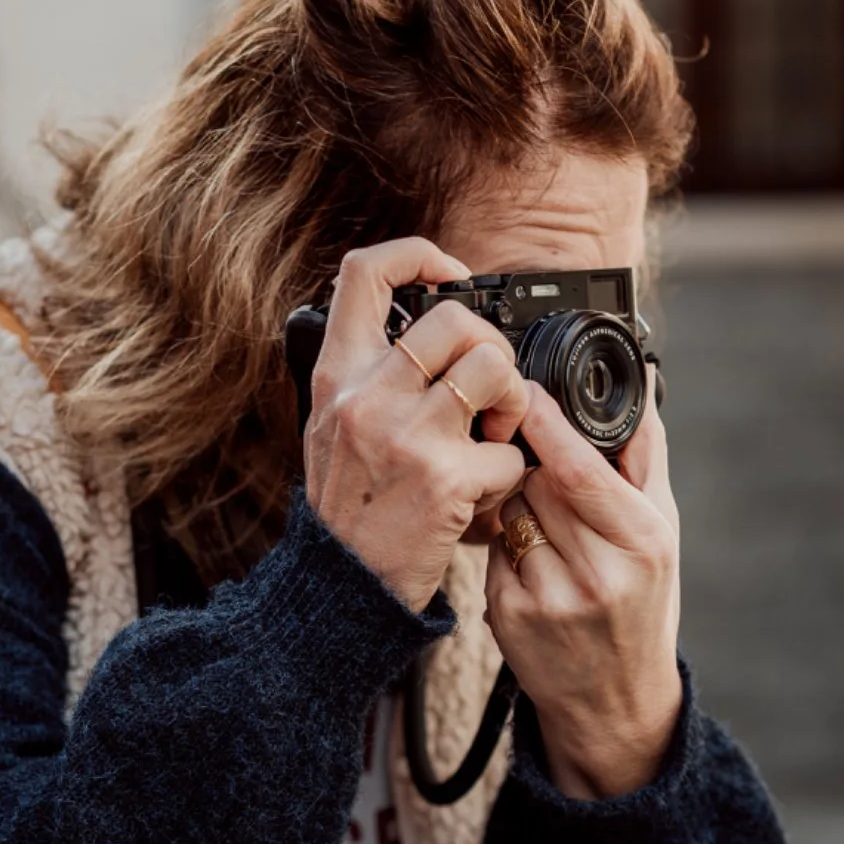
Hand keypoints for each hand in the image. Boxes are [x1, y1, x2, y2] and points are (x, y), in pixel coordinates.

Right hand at [305, 239, 530, 612]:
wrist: (342, 588)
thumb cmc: (347, 510)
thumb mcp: (331, 427)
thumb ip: (368, 377)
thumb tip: (421, 325)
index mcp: (337, 375)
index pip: (366, 272)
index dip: (418, 255)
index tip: (448, 275)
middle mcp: (367, 396)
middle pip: (455, 317)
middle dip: (491, 347)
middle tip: (489, 390)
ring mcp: (407, 435)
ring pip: (494, 368)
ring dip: (513, 403)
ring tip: (497, 436)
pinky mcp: (446, 480)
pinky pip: (509, 454)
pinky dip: (508, 479)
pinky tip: (483, 496)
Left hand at [485, 378, 681, 800]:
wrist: (614, 703)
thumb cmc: (643, 605)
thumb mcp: (662, 532)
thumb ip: (646, 455)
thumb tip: (640, 380)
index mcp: (642, 543)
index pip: (579, 470)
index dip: (546, 425)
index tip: (527, 391)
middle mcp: (597, 572)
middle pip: (536, 482)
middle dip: (530, 463)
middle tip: (539, 464)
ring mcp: (548, 597)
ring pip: (509, 510)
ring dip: (514, 499)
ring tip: (542, 519)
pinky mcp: (507, 616)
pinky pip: (493, 548)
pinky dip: (504, 540)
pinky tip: (527, 557)